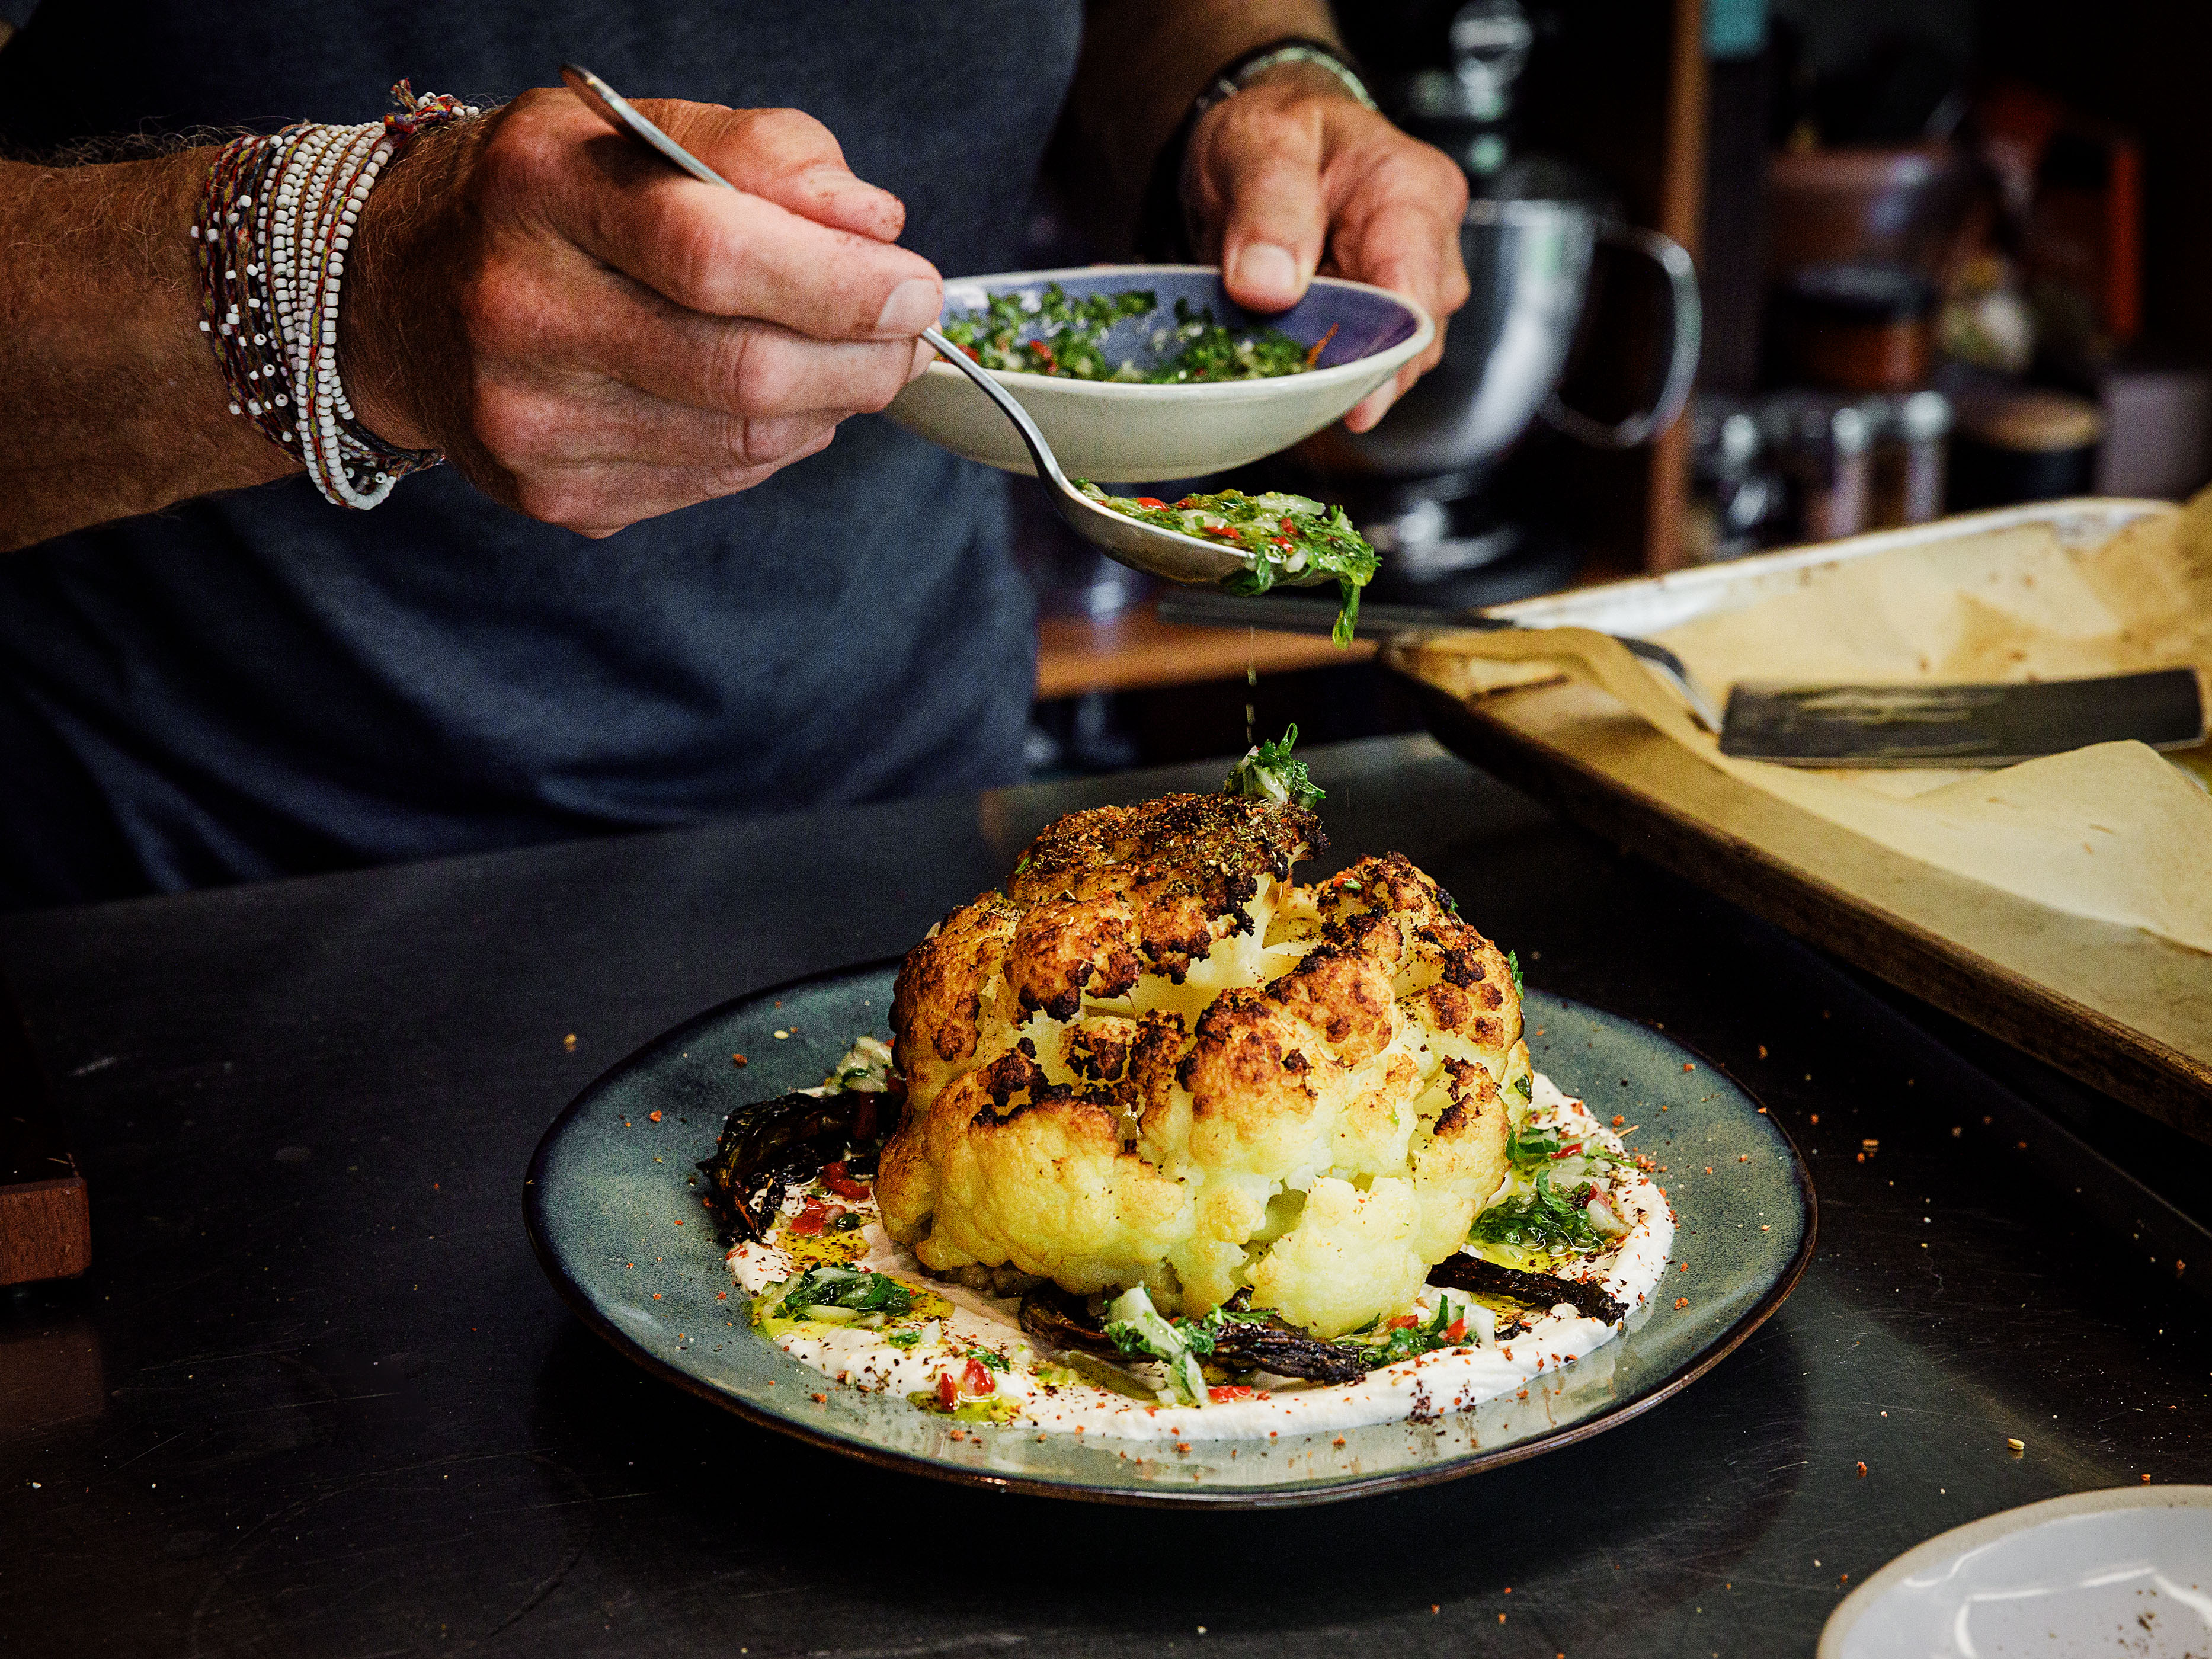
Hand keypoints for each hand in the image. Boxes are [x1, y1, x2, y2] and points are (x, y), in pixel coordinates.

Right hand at [341, 88, 943, 534]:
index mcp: (539, 189)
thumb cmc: (539, 200)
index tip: (916, 286)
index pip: (716, 253)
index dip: (841, 283)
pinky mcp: (547, 494)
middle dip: (860, 359)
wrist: (392, 294)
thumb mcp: (635, 130)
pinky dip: (768, 447)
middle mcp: (517, 309)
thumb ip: (764, 154)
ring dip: (825, 406)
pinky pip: (711, 483)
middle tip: (905, 336)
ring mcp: (526, 418)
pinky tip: (764, 403)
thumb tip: (876, 227)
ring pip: (742, 442)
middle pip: (742, 370)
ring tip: (838, 360)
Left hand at [1183, 66, 1468, 431]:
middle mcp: (1429, 243)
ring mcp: (1413, 286)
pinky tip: (1288, 366)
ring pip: (1393, 360)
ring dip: (1337, 375)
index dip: (1386, 349)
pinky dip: (1326, 373)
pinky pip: (1366, 363)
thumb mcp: (1259, 143)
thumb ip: (1266, 207)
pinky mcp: (1386, 319)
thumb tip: (1268, 288)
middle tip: (1290, 389)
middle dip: (1356, 370)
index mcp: (1413, 189)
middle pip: (1414, 336)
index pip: (1415, 284)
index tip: (1354, 402)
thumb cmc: (1277, 130)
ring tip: (1279, 368)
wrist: (1267, 143)